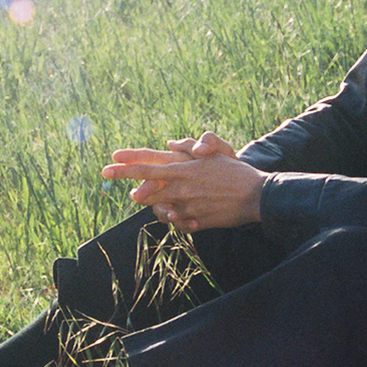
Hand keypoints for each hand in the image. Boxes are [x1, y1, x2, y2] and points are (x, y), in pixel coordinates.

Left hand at [102, 133, 262, 230]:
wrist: (257, 196)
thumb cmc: (235, 172)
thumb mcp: (214, 153)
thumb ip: (189, 147)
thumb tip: (170, 142)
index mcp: (184, 169)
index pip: (149, 166)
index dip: (127, 166)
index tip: (109, 165)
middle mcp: (183, 187)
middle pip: (147, 189)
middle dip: (132, 185)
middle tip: (119, 181)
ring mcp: (189, 206)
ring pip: (160, 209)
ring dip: (157, 206)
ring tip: (157, 202)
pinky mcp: (197, 222)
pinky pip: (178, 224)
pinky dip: (178, 220)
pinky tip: (182, 215)